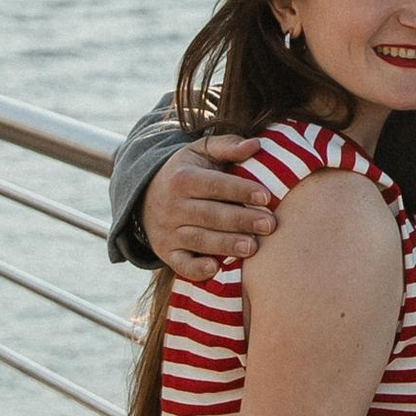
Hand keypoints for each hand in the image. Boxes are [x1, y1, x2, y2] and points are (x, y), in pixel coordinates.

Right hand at [145, 135, 274, 283]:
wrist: (145, 196)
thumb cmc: (186, 172)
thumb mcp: (200, 152)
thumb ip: (227, 146)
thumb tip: (256, 145)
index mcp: (183, 179)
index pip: (214, 185)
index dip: (240, 190)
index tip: (266, 196)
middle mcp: (173, 206)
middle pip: (210, 214)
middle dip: (241, 220)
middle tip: (269, 225)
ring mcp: (168, 231)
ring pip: (199, 240)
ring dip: (226, 245)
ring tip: (253, 247)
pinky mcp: (166, 253)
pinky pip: (180, 264)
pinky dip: (196, 270)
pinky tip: (215, 269)